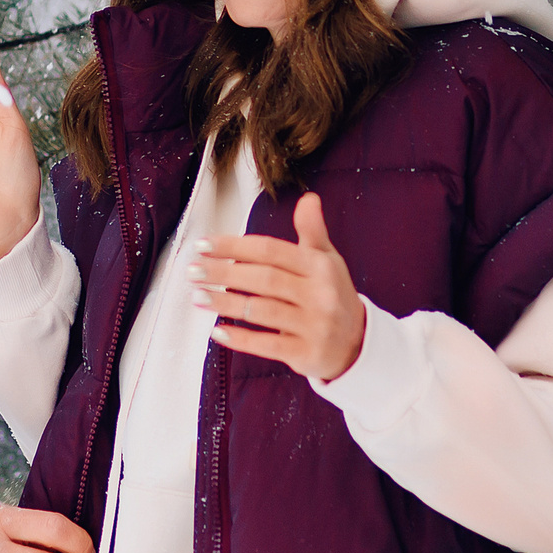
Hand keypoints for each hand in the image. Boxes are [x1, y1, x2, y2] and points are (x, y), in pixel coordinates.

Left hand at [191, 191, 367, 382]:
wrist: (358, 344)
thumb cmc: (334, 295)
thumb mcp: (328, 261)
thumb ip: (312, 231)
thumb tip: (308, 199)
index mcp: (320, 267)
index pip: (270, 250)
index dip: (234, 246)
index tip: (204, 245)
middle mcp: (319, 295)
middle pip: (263, 279)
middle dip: (223, 272)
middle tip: (193, 270)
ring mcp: (314, 326)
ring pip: (261, 310)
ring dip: (226, 302)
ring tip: (198, 296)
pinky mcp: (305, 353)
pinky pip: (267, 344)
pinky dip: (240, 339)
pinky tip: (218, 332)